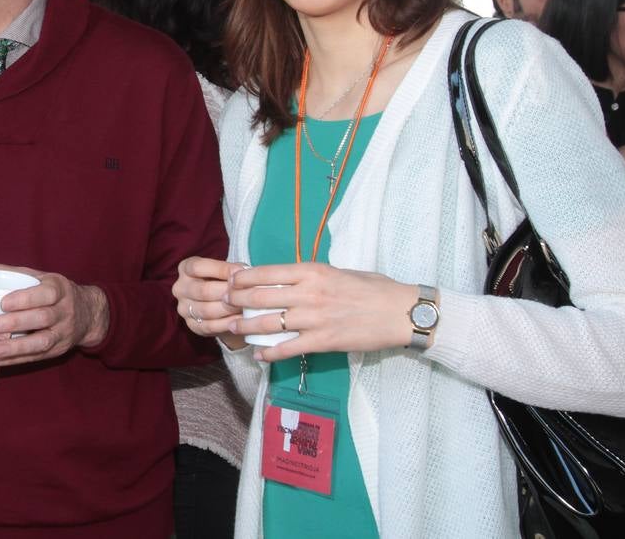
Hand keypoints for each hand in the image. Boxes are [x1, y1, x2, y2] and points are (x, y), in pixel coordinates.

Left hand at [0, 263, 109, 366]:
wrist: (88, 314)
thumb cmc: (51, 291)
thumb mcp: (36, 277)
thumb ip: (3, 273)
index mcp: (59, 288)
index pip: (46, 293)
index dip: (25, 298)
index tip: (3, 302)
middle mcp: (65, 311)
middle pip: (42, 318)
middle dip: (15, 323)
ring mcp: (63, 333)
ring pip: (41, 342)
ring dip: (16, 348)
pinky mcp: (58, 351)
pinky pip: (37, 357)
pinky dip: (16, 360)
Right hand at [173, 256, 247, 350]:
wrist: (220, 303)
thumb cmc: (223, 280)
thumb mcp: (225, 269)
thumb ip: (232, 270)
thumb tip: (244, 274)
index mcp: (184, 268)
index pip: (197, 267)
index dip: (220, 269)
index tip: (241, 272)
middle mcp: (180, 288)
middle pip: (203, 291)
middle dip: (227, 292)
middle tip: (247, 294)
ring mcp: (183, 308)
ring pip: (206, 310)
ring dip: (229, 309)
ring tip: (246, 307)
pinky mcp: (192, 325)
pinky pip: (210, 326)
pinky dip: (227, 323)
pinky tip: (241, 320)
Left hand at [225, 262, 419, 362]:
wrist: (401, 312)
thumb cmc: (374, 288)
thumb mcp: (339, 271)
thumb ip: (312, 276)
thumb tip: (288, 280)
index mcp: (313, 271)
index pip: (267, 272)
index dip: (243, 278)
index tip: (230, 281)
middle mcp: (310, 293)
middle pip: (261, 297)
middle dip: (236, 300)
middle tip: (223, 303)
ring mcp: (315, 319)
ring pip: (269, 323)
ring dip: (247, 326)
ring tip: (233, 327)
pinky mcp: (323, 342)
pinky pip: (288, 348)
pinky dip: (270, 352)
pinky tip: (259, 354)